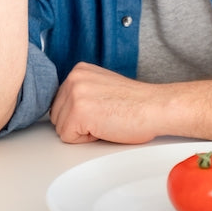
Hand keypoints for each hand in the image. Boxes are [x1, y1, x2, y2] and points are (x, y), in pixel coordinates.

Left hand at [49, 62, 164, 143]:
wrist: (155, 107)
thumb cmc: (136, 104)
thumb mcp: (101, 87)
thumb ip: (82, 92)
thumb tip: (66, 108)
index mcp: (79, 70)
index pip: (60, 103)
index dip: (80, 115)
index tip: (101, 110)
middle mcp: (74, 78)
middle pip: (56, 115)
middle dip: (78, 123)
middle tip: (104, 117)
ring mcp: (75, 94)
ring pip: (61, 128)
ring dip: (83, 131)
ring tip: (105, 121)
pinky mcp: (78, 112)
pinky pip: (69, 138)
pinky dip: (87, 139)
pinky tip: (105, 127)